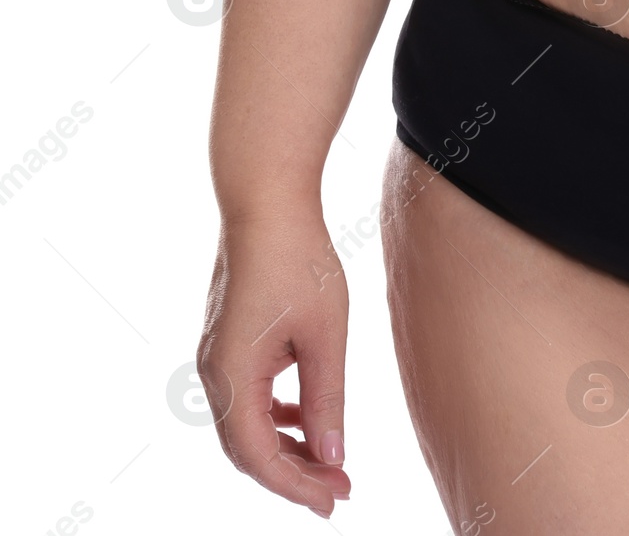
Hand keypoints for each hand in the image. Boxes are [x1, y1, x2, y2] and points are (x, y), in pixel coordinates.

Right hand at [196, 213, 352, 516]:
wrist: (266, 201)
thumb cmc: (300, 259)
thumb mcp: (325, 334)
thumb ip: (327, 398)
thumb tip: (331, 457)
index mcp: (231, 376)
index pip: (258, 456)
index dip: (295, 487)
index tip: (334, 503)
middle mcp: (212, 373)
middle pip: (247, 448)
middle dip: (293, 475)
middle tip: (339, 491)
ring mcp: (215, 357)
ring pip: (247, 425)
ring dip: (286, 447)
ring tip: (331, 463)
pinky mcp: (227, 342)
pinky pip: (248, 397)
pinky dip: (277, 416)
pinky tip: (310, 420)